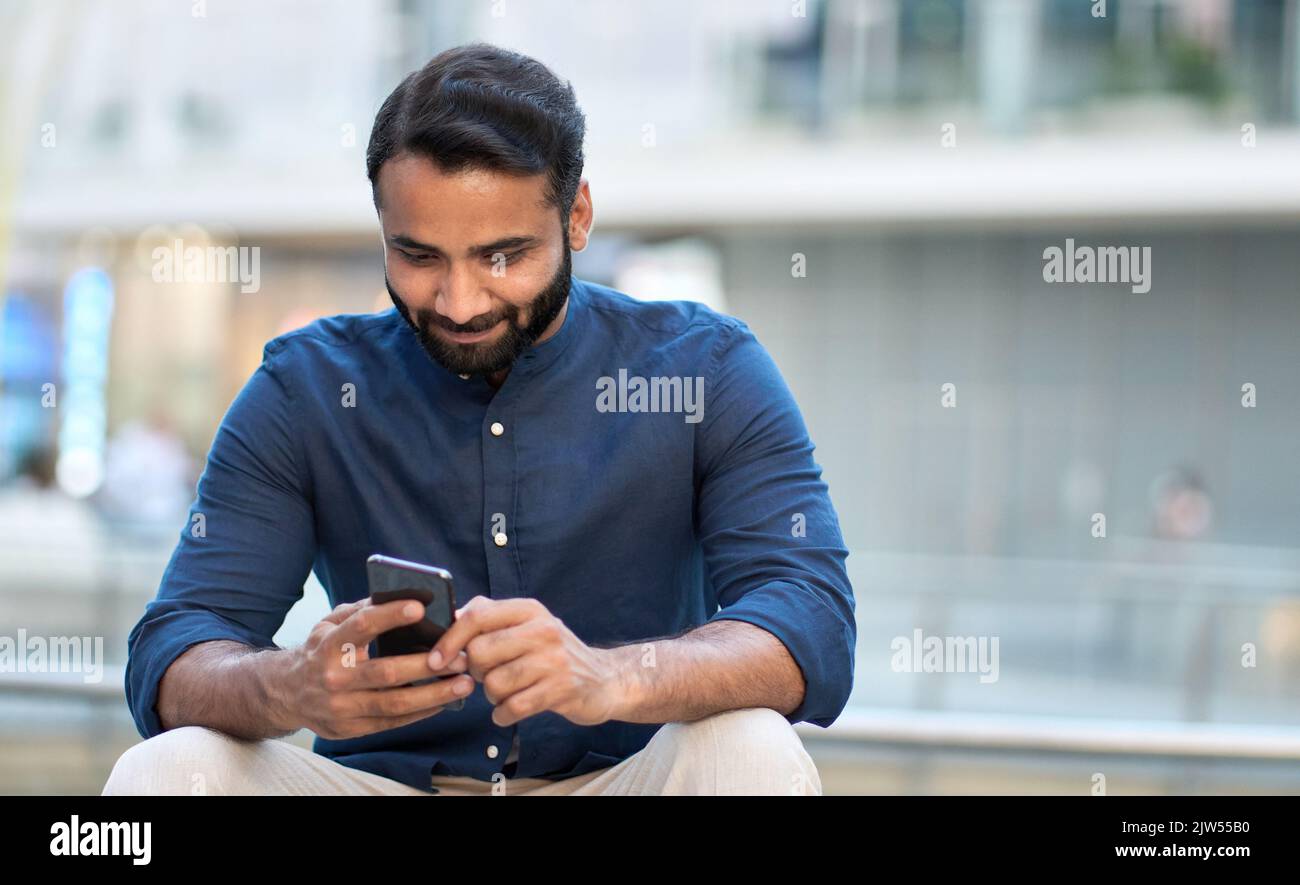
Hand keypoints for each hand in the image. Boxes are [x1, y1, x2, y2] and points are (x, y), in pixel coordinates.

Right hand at [285, 598, 474, 739]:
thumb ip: (362, 609)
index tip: (421, 607)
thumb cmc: (320, 650)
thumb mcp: (329, 624)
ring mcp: (341, 707)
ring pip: (395, 703)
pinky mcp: (350, 729)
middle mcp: (334, 677)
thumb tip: (403, 595)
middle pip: (386, 672)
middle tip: (462, 657)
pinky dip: (422, 712)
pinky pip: (392, 722)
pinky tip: (445, 701)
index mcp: (329, 644)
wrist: (285, 693)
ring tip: (465, 683)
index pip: (362, 625)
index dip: (391, 615)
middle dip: (428, 665)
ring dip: (435, 694)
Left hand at [428, 596, 627, 727]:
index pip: (477, 616)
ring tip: (506, 693)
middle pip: (480, 652)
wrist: (603, 679)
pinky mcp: (561, 690)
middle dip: (476, 672)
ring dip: (492, 696)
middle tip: (489, 676)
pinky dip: (503, 714)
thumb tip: (450, 616)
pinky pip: (512, 707)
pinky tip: (509, 710)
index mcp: (529, 610)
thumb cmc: (553, 654)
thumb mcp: (528, 624)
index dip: (449, 640)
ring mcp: (554, 660)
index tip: (435, 660)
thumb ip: (490, 617)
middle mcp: (543, 629)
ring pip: (494, 684)